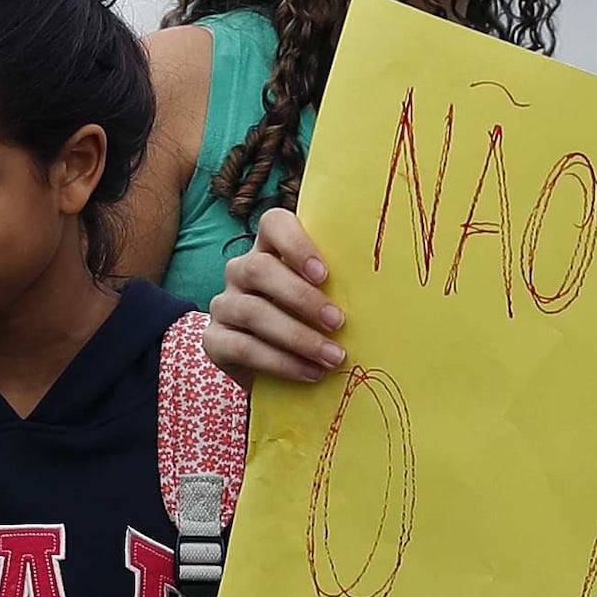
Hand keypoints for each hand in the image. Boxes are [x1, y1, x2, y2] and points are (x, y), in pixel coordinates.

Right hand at [204, 211, 343, 384]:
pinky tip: (310, 372)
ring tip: (332, 357)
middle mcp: (241, 271)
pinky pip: (243, 347)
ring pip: (252, 311)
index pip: (273, 224)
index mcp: (269, 249)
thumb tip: (382, 292)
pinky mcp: (214, 340)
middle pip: (260, 269)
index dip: (296, 244)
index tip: (325, 275)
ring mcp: (224, 304)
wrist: (272, 370)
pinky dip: (280, 362)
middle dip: (302, 298)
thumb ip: (337, 288)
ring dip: (297, 336)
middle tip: (338, 322)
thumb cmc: (309, 324)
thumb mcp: (323, 300)